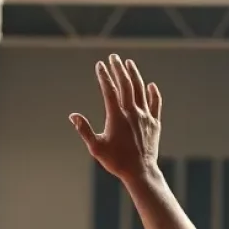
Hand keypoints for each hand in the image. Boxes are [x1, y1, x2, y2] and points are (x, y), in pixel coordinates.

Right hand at [70, 55, 161, 179]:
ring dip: (134, 75)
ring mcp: (145, 116)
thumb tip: (73, 116)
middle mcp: (132, 112)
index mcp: (116, 116)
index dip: (104, 76)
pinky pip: (155, 103)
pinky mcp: (154, 123)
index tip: (100, 65)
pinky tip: (150, 85)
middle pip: (125, 84)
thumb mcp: (96, 147)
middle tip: (113, 57)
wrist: (140, 171)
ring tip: (129, 63)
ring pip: (140, 89)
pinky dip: (153, 93)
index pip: (109, 90)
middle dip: (118, 69)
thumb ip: (84, 130)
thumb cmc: (116, 161)